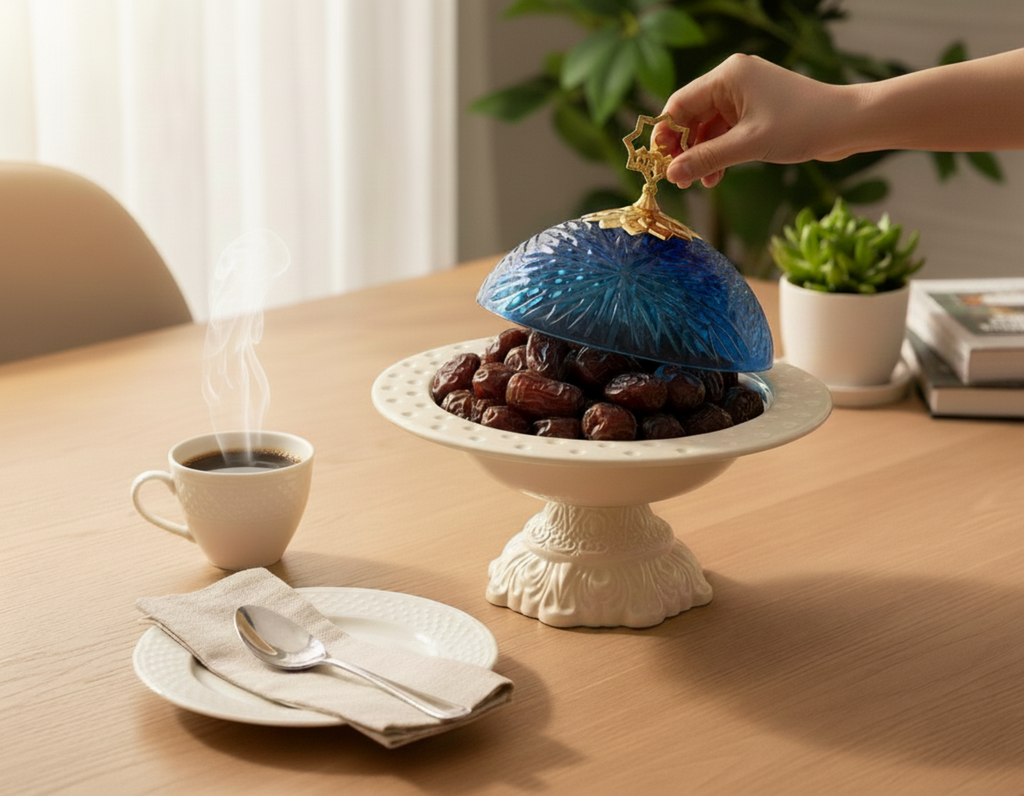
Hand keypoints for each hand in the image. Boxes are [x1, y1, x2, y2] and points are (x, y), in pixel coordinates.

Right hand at [654, 54, 848, 188]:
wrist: (848, 124)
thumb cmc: (802, 124)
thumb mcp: (748, 145)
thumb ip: (706, 159)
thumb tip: (671, 175)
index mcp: (728, 76)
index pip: (680, 104)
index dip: (665, 135)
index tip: (658, 162)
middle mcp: (733, 81)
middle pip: (691, 115)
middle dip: (683, 148)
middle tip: (676, 177)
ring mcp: (745, 96)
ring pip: (708, 127)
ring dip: (701, 155)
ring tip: (698, 182)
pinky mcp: (756, 112)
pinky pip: (725, 132)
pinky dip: (718, 153)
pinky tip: (715, 176)